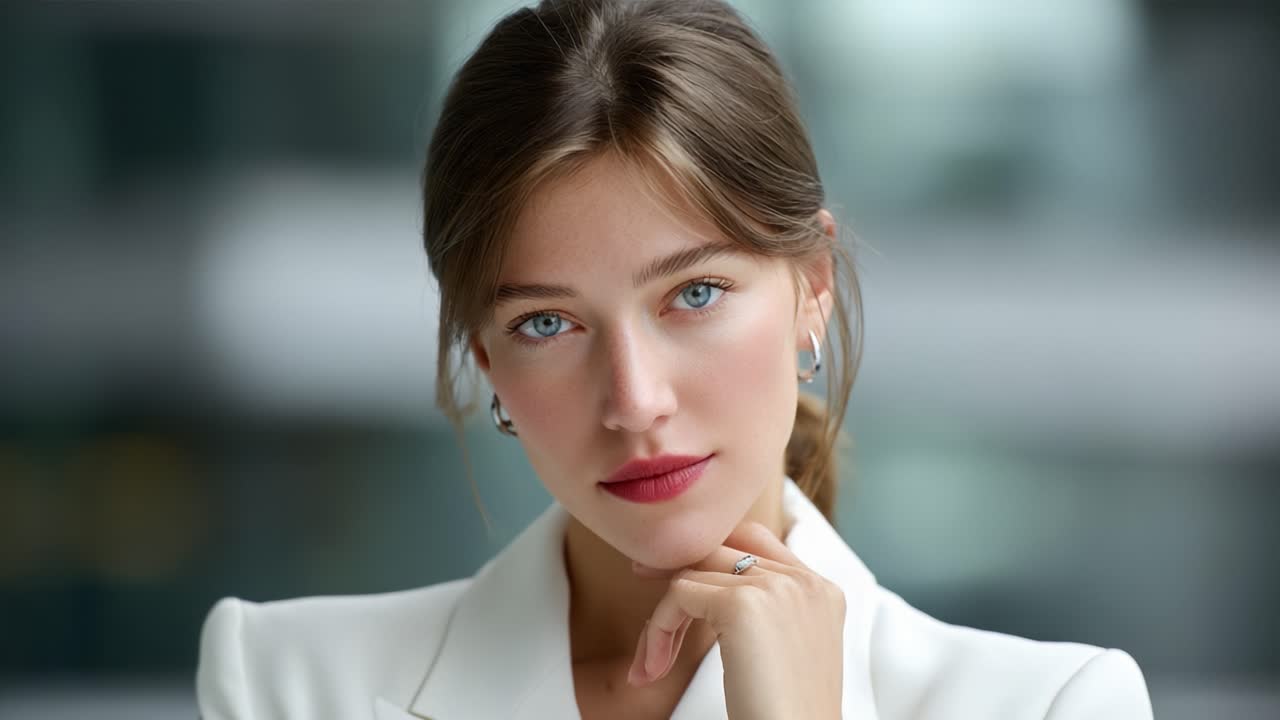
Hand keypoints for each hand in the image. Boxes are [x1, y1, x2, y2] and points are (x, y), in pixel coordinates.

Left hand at [626, 521, 845, 719]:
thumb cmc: (784, 714)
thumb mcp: (784, 649)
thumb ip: (763, 608)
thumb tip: (697, 580)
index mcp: (822, 590)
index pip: (756, 539)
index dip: (710, 551)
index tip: (672, 573)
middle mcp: (804, 580)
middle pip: (720, 549)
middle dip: (677, 576)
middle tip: (642, 586)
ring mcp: (777, 587)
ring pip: (693, 573)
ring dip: (662, 621)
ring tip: (652, 665)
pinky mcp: (743, 604)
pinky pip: (678, 595)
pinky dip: (658, 630)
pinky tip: (656, 667)